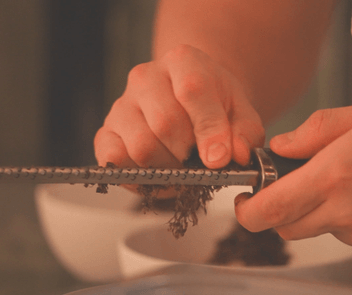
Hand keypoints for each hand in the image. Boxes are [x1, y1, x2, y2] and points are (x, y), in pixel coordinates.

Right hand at [94, 44, 263, 169]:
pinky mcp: (106, 132)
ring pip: (142, 148)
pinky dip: (140, 176)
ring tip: (182, 165)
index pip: (192, 90)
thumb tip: (235, 155)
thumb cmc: (215, 105)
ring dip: (168, 168)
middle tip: (201, 161)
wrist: (190, 100)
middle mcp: (145, 77)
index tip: (219, 159)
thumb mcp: (241, 113)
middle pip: (165, 125)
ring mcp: (122, 104)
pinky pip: (114, 160)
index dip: (208, 130)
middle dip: (189, 154)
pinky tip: (159, 171)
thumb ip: (245, 133)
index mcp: (183, 61)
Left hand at [235, 96, 351, 264]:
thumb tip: (281, 147)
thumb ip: (316, 132)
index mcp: (335, 178)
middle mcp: (348, 216)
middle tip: (309, 181)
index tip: (246, 201)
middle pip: (291, 227)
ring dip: (332, 210)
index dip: (247, 211)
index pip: (269, 211)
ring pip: (329, 231)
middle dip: (289, 207)